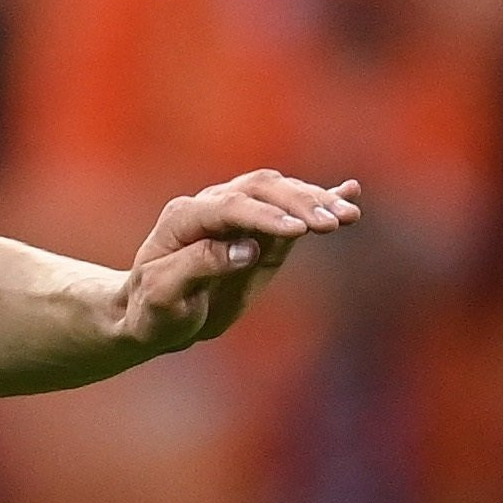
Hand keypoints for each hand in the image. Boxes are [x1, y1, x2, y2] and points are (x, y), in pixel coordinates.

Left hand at [115, 170, 360, 357]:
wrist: (152, 313)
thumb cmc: (152, 308)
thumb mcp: (163, 294)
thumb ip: (197, 266)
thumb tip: (245, 248)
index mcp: (183, 218)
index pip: (228, 207)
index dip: (263, 215)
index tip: (299, 231)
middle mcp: (209, 206)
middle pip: (258, 189)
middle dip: (297, 202)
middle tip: (332, 223)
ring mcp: (236, 214)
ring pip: (277, 192)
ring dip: (314, 201)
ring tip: (349, 216)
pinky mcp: (258, 230)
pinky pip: (288, 209)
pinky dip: (319, 198)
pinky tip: (349, 192)